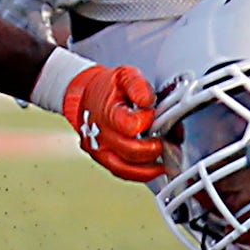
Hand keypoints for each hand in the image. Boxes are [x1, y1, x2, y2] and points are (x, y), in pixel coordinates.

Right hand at [63, 62, 161, 182]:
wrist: (84, 96)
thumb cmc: (107, 88)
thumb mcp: (123, 76)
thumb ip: (138, 86)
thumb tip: (147, 102)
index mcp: (107, 113)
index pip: (130, 126)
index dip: (147, 122)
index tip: (153, 114)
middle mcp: (100, 135)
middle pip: (130, 151)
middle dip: (153, 148)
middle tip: (165, 140)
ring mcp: (99, 149)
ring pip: (125, 168)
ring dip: (149, 167)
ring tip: (164, 160)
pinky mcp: (102, 159)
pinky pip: (121, 172)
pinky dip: (140, 174)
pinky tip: (155, 169)